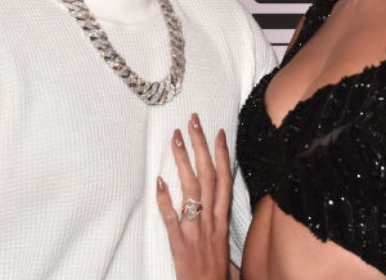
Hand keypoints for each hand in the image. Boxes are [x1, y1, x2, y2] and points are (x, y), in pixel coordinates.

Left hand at [156, 113, 231, 279]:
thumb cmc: (217, 276)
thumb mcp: (226, 245)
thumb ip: (220, 224)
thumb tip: (218, 206)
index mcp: (222, 221)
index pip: (225, 180)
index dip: (223, 154)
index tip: (218, 132)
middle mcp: (212, 222)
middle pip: (208, 176)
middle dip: (201, 146)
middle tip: (193, 122)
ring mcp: (196, 232)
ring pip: (192, 190)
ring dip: (183, 162)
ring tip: (176, 139)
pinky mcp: (180, 245)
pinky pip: (172, 218)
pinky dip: (166, 200)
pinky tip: (160, 181)